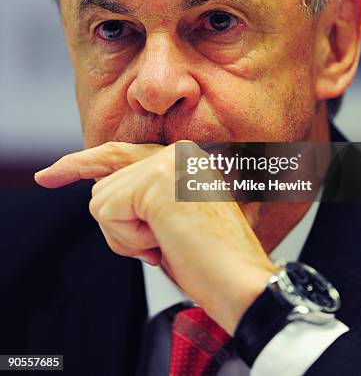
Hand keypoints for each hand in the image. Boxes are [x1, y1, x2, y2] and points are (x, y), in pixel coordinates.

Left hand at [35, 141, 274, 333]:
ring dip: (126, 235)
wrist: (241, 280)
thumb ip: (142, 198)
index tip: (49, 174)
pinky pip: (106, 211)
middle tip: (161, 243)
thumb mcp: (171, 221)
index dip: (81, 163)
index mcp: (183, 160)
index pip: (119, 154)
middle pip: (105, 184)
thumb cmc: (211, 260)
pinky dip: (127, 239)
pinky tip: (161, 241)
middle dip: (119, 226)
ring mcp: (166, 162)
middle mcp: (176, 152)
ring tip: (167, 242)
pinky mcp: (155, 180)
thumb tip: (102, 198)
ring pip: (101, 199)